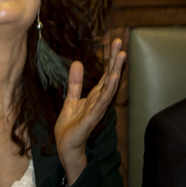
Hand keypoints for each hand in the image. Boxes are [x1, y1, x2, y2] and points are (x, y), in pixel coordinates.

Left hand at [53, 38, 125, 184]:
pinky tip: (112, 80)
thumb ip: (75, 83)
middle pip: (109, 77)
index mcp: (95, 95)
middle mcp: (99, 101)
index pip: (105, 74)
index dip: (109, 58)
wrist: (65, 144)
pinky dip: (107, 91)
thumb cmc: (71, 124)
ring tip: (120, 58)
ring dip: (115, 73)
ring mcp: (97, 109)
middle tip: (119, 43)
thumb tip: (79, 63)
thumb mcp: (70, 98)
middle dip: (114, 60)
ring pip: (109, 88)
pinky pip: (101, 102)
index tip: (114, 42)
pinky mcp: (91, 118)